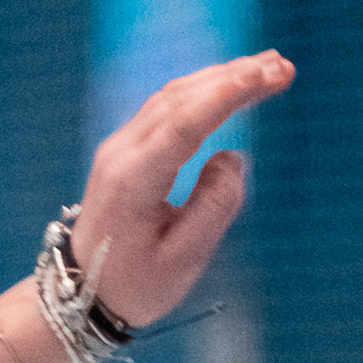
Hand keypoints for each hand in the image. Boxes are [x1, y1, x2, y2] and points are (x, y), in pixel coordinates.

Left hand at [70, 50, 292, 327]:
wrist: (79, 294)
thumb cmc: (133, 285)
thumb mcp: (183, 262)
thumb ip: (214, 207)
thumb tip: (231, 157)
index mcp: (133, 182)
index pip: (184, 122)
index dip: (229, 93)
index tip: (269, 76)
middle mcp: (121, 154)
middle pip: (180, 100)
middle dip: (234, 77)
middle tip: (283, 67)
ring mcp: (118, 148)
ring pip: (173, 97)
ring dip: (221, 78)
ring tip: (268, 69)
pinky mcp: (124, 149)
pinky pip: (166, 108)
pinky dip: (202, 92)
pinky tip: (231, 84)